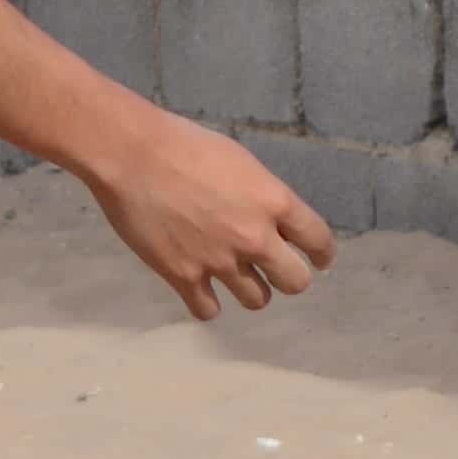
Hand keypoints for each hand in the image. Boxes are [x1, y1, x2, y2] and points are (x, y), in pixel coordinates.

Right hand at [86, 111, 335, 318]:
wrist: (135, 157)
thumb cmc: (188, 146)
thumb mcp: (244, 164)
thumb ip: (264, 197)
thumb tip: (271, 219)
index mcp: (275, 202)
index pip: (319, 241)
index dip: (322, 254)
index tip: (320, 261)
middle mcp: (255, 238)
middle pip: (295, 282)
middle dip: (289, 277)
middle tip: (276, 270)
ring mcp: (219, 262)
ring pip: (256, 301)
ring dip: (251, 291)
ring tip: (239, 279)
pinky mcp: (183, 277)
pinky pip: (208, 311)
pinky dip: (208, 303)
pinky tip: (203, 290)